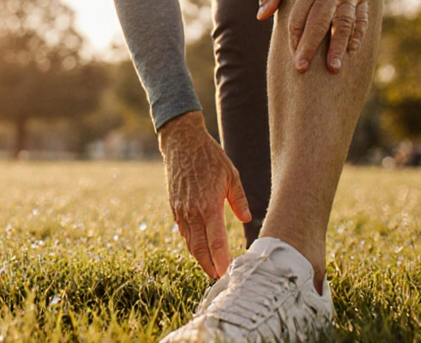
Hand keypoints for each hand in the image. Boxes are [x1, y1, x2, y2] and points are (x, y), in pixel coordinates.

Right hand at [158, 110, 250, 278]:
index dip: (222, 261)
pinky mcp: (174, 206)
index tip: (229, 272)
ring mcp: (181, 210)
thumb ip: (239, 200)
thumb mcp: (232, 175)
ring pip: (190, 243)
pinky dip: (191, 242)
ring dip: (199, 257)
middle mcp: (193, 212)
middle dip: (209, 266)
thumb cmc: (210, 157)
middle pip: (200, 249)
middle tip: (220, 277)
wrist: (182, 142)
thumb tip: (246, 220)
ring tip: (211, 266)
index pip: (216, 243)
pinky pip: (183, 231)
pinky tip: (199, 246)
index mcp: (209, 206)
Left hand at [256, 0, 373, 72]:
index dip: (294, 37)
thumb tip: (261, 16)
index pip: (300, 16)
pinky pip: (361, 18)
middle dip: (310, 48)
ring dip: (338, 47)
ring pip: (344, 24)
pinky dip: (356, 36)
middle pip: (321, 24)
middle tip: (302, 69)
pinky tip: (351, 51)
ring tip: (333, 68)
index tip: (291, 56)